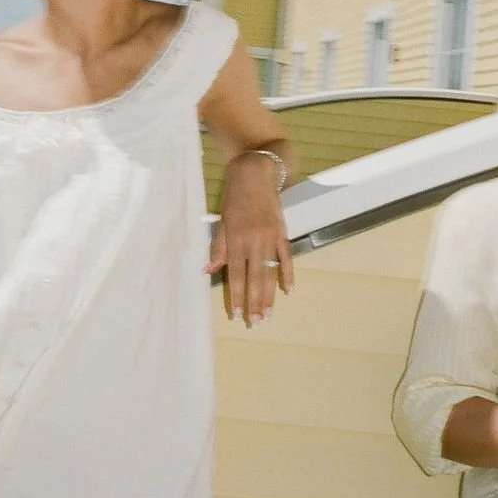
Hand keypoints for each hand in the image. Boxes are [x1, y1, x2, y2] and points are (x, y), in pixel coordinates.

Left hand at [206, 153, 293, 326]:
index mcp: (236, 240)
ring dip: (269, 296)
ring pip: (270, 273)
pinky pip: (286, 258)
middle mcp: (254, 242)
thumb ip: (218, 247)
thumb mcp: (221, 221)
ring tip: (268, 315)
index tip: (237, 315)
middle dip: (255, 303)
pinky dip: (288, 274)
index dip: (237, 297)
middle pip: (255, 279)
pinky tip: (289, 290)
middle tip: (255, 323)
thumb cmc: (234, 197)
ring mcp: (270, 238)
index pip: (236, 275)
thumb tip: (208, 271)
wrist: (255, 174)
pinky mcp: (282, 233)